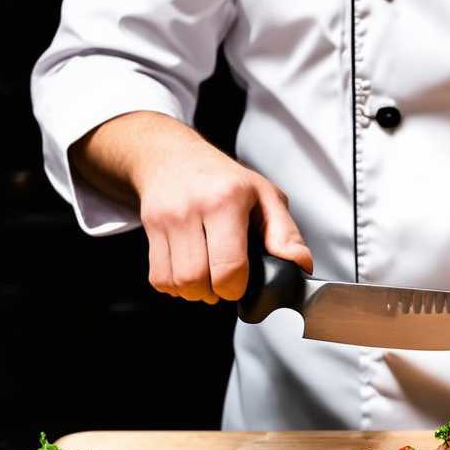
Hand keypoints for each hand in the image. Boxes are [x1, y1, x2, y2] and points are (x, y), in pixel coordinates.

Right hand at [133, 136, 311, 303]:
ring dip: (193, 291)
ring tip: (206, 276)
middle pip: (197, 280)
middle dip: (213, 292)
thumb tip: (300, 265)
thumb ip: (285, 234)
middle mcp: (193, 207)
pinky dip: (174, 285)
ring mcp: (167, 218)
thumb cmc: (224, 180)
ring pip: (176, 283)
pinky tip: (186, 271)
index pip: (228, 267)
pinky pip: (158, 279)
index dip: (236, 288)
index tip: (240, 283)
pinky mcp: (149, 228)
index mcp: (227, 199)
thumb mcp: (264, 197)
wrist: (173, 157)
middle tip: (223, 281)